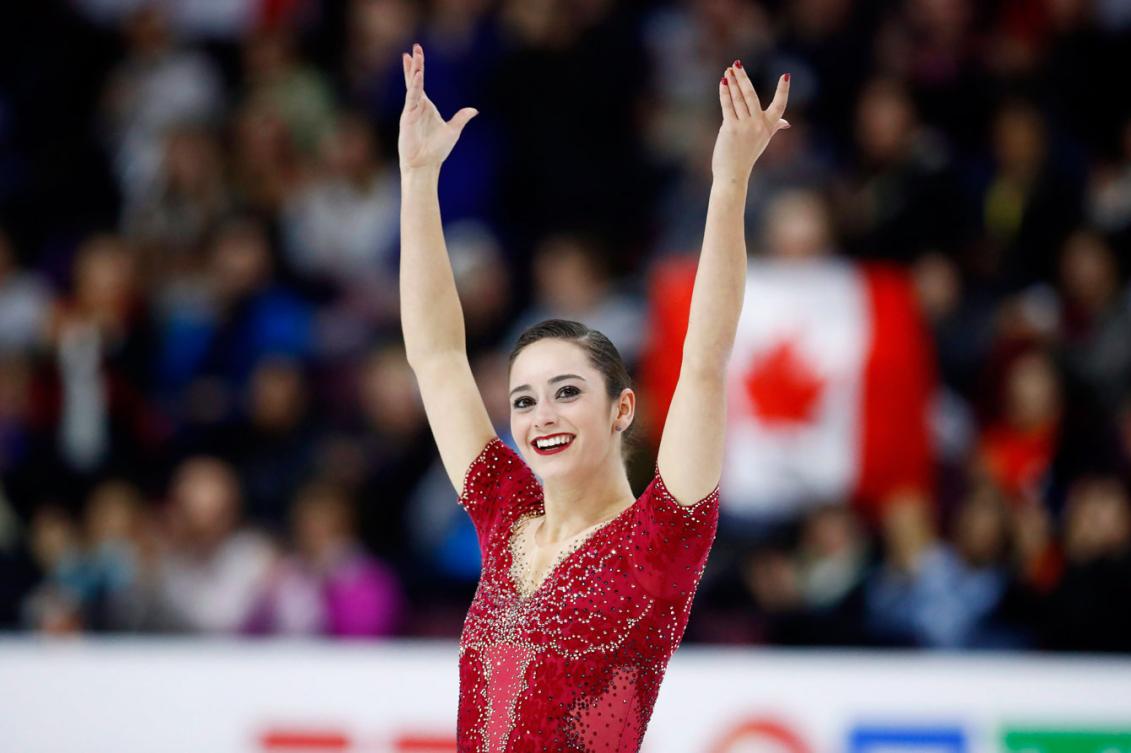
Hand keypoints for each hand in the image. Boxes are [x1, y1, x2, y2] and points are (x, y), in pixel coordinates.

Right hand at [398, 43, 477, 173]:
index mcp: (425, 106)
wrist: (425, 164)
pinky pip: (412, 98)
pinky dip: (415, 87)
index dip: (418, 69)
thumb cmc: (436, 150)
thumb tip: (474, 110)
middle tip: (414, 47)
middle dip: (414, 64)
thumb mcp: (453, 131)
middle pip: (414, 80)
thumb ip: (461, 118)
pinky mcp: (408, 117)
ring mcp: (411, 110)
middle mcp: (416, 105)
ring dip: (412, 71)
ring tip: (411, 56)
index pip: (420, 83)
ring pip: (412, 86)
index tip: (416, 54)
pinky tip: (417, 75)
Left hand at [712, 61, 789, 182]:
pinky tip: (723, 82)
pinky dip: (724, 93)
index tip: (786, 76)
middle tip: (737, 64)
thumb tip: (786, 123)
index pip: (780, 106)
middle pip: (752, 95)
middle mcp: (759, 125)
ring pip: (738, 99)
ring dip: (732, 82)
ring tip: (728, 70)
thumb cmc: (746, 156)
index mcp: (769, 127)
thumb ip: (774, 128)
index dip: (783, 91)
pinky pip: (727, 106)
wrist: (733, 174)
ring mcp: (745, 126)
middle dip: (743, 78)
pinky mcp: (730, 128)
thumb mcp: (763, 140)